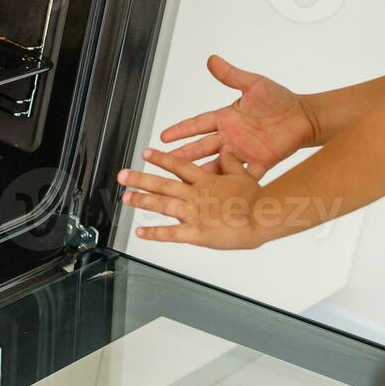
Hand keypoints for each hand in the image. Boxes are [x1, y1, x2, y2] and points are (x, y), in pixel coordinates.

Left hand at [118, 148, 270, 249]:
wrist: (261, 216)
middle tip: (122, 175)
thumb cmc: (256, 198)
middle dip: (140, 179)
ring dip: (142, 200)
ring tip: (125, 198)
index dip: (161, 159)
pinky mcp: (196, 233)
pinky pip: (171, 233)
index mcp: (206, 180)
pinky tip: (140, 231)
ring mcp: (194, 213)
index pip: (178, 165)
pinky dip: (154, 232)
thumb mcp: (243, 174)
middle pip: (162, 184)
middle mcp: (195, 194)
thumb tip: (226, 151)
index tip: (146, 154)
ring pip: (162, 205)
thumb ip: (231, 163)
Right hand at [160, 55, 314, 178]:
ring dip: (202, 173)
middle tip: (163, 163)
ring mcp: (243, 152)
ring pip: (217, 165)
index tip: (163, 136)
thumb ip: (231, 75)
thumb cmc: (279, 99)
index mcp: (226, 118)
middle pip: (201, 147)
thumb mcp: (253, 84)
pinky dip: (233, 184)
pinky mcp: (259, 163)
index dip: (180, 130)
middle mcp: (231, 137)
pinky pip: (243, 176)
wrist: (303, 117)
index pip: (198, 124)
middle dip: (183, 155)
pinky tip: (220, 193)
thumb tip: (212, 59)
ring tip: (186, 183)